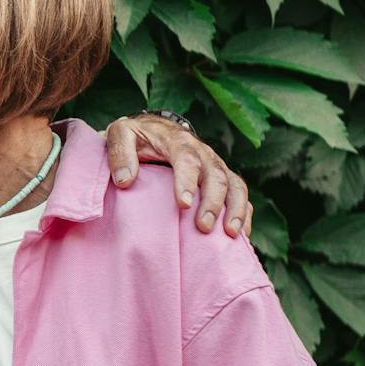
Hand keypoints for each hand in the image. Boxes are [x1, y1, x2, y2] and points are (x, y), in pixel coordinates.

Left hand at [105, 115, 251, 238]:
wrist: (154, 130)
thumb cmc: (135, 137)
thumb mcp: (120, 134)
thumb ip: (119, 153)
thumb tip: (125, 180)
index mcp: (178, 141)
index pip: (186, 159)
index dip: (186, 182)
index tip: (183, 205)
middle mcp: (203, 153)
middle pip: (216, 175)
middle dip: (213, 202)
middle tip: (203, 227)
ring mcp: (215, 166)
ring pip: (235, 185)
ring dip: (235, 209)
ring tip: (230, 234)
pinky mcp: (223, 178)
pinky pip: (240, 195)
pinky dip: (245, 213)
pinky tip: (242, 235)